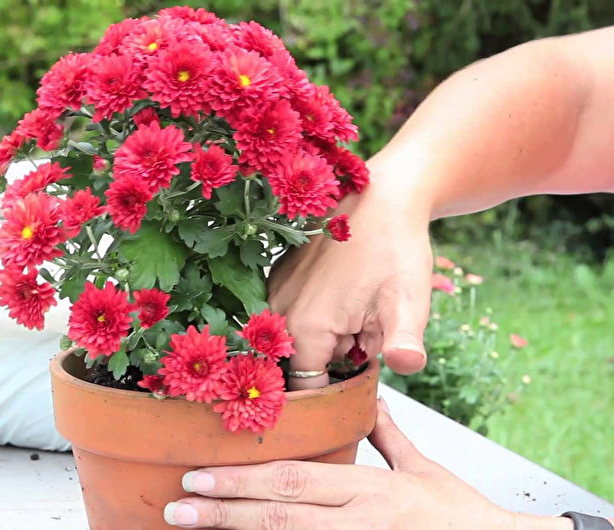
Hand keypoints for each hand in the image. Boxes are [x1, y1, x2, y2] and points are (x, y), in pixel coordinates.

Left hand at [164, 399, 571, 529]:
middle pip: (280, 512)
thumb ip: (387, 435)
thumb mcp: (422, 468)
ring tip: (191, 526)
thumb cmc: (459, 513)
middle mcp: (358, 518)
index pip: (294, 479)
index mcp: (368, 487)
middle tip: (177, 505)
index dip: (244, 478)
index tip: (201, 474)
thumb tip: (368, 401)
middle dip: (224, 508)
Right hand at [269, 159, 433, 388]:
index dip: (338, 392)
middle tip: (368, 330)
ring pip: (299, 339)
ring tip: (357, 306)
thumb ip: (405, 342)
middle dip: (337, 360)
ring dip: (329, 336)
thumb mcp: (409, 301)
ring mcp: (274, 290)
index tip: (363, 375)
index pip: (308, 389)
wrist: (383, 197)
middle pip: (304, 364)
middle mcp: (278, 310)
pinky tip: (344, 292)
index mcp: (306, 326)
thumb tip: (407, 365)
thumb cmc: (397, 248)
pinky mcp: (278, 275)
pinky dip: (318, 314)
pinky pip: (294, 314)